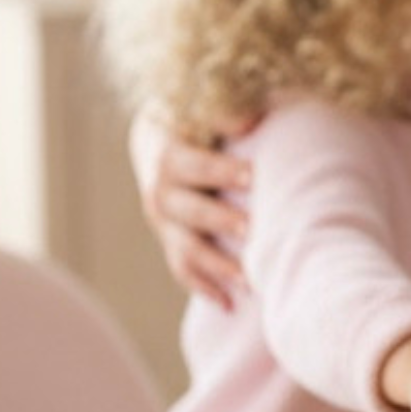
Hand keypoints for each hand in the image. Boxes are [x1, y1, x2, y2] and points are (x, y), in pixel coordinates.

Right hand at [130, 109, 252, 308]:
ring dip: (216, 266)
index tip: (252, 176)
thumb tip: (251, 119)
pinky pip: (183, 269)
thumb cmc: (193, 117)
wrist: (157, 138)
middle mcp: (159, 192)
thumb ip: (223, 112)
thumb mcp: (200, 106)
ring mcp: (164, 223)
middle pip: (188, 211)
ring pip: (185, 248)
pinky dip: (204, 288)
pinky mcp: (171, 241)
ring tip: (250, 281)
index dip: (220, 170)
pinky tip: (230, 305)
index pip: (192, 164)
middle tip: (253, 230)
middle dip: (220, 221)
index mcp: (166, 154)